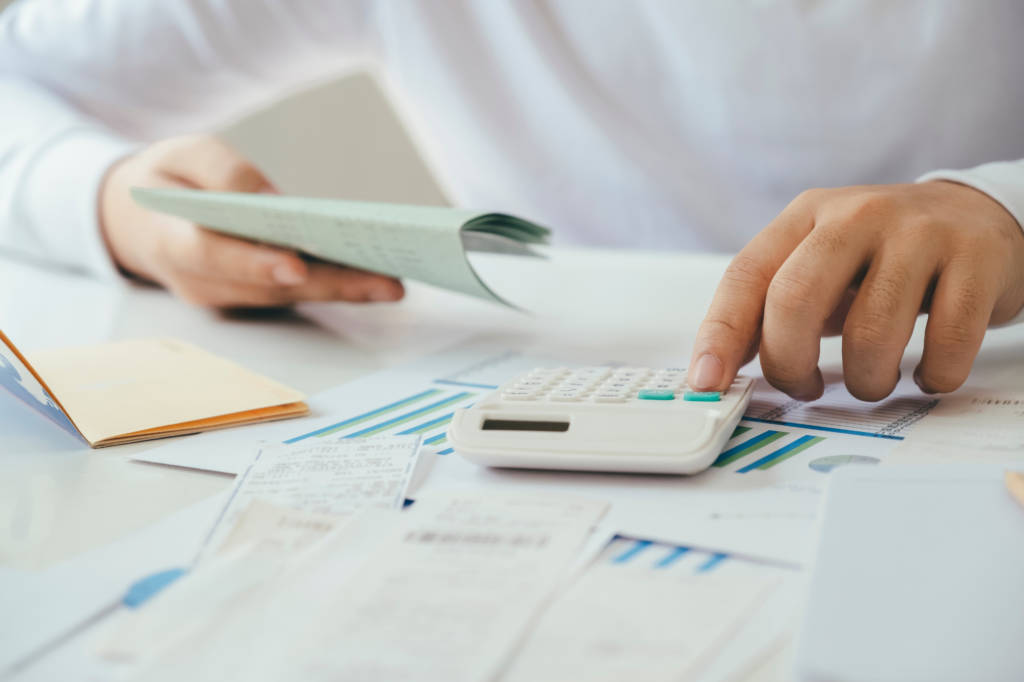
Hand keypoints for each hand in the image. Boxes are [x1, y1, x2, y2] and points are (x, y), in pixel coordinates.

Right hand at [99, 135, 403, 306]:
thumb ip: (224, 172)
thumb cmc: (167, 181)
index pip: (214, 256)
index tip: (297, 265)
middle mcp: (200, 282)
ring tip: (391, 282)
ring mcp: (225, 297)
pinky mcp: (248, 299)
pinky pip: (293, 296)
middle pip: (270, 287)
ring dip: (342, 291)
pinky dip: (332, 287)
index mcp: (171, 240)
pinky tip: (372, 278)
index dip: (257, 263)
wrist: (138, 219)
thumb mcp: (183, 154)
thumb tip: (275, 197)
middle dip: (330, 285)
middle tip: (384, 283)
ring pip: (289, 298)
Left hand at [689, 182, 1023, 399]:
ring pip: (870, 332)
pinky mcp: (976, 258)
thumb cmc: (882, 256)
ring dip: (865, 381)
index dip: (720, 335)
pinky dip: (931, 376)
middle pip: (795, 300)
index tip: (707, 382)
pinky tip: (925, 374)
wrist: (979, 218)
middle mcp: (858, 214)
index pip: (746, 276)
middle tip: (804, 389)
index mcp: (806, 216)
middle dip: (788, 365)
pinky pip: (945, 341)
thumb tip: (716, 368)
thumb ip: (769, 308)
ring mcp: (920, 232)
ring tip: (871, 382)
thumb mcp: (818, 266)